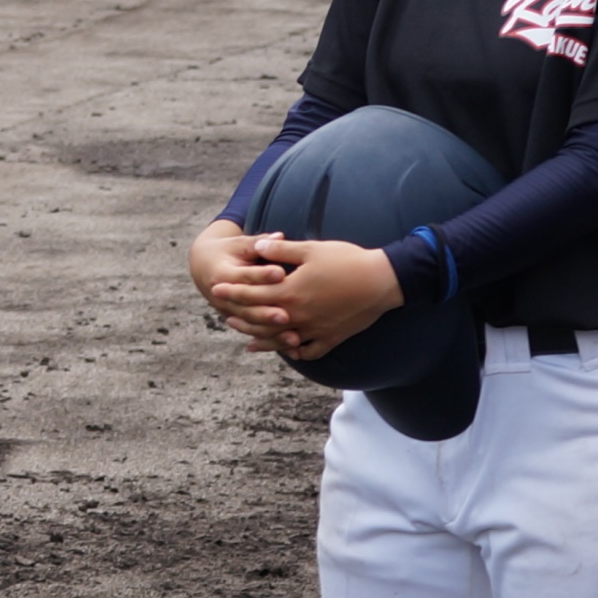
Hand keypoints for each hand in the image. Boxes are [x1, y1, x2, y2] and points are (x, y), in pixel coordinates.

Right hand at [190, 219, 292, 350]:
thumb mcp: (239, 244)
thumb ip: (259, 242)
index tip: (281, 273)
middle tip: (286, 315)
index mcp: (222, 274)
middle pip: (247, 307)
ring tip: (294, 338)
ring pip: (251, 325)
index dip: (261, 275)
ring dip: (272, 333)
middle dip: (266, 312)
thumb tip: (280, 236)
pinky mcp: (237, 321)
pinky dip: (273, 341)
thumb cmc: (228, 251)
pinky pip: (256, 334)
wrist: (204, 268)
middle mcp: (222, 297)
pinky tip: (292, 346)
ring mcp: (229, 312)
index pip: (244, 276)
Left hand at [208, 235, 403, 362]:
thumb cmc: (347, 260)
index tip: (215, 289)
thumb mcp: (311, 249)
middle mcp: (298, 315)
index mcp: (290, 292)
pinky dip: (295, 351)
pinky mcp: (331, 337)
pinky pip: (308, 350)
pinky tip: (287, 350)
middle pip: (262, 320)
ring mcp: (314, 329)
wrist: (382, 281)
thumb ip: (281, 250)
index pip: (253, 293)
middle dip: (242, 317)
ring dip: (262, 338)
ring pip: (280, 340)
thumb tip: (256, 246)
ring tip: (248, 338)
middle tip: (225, 316)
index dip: (233, 291)